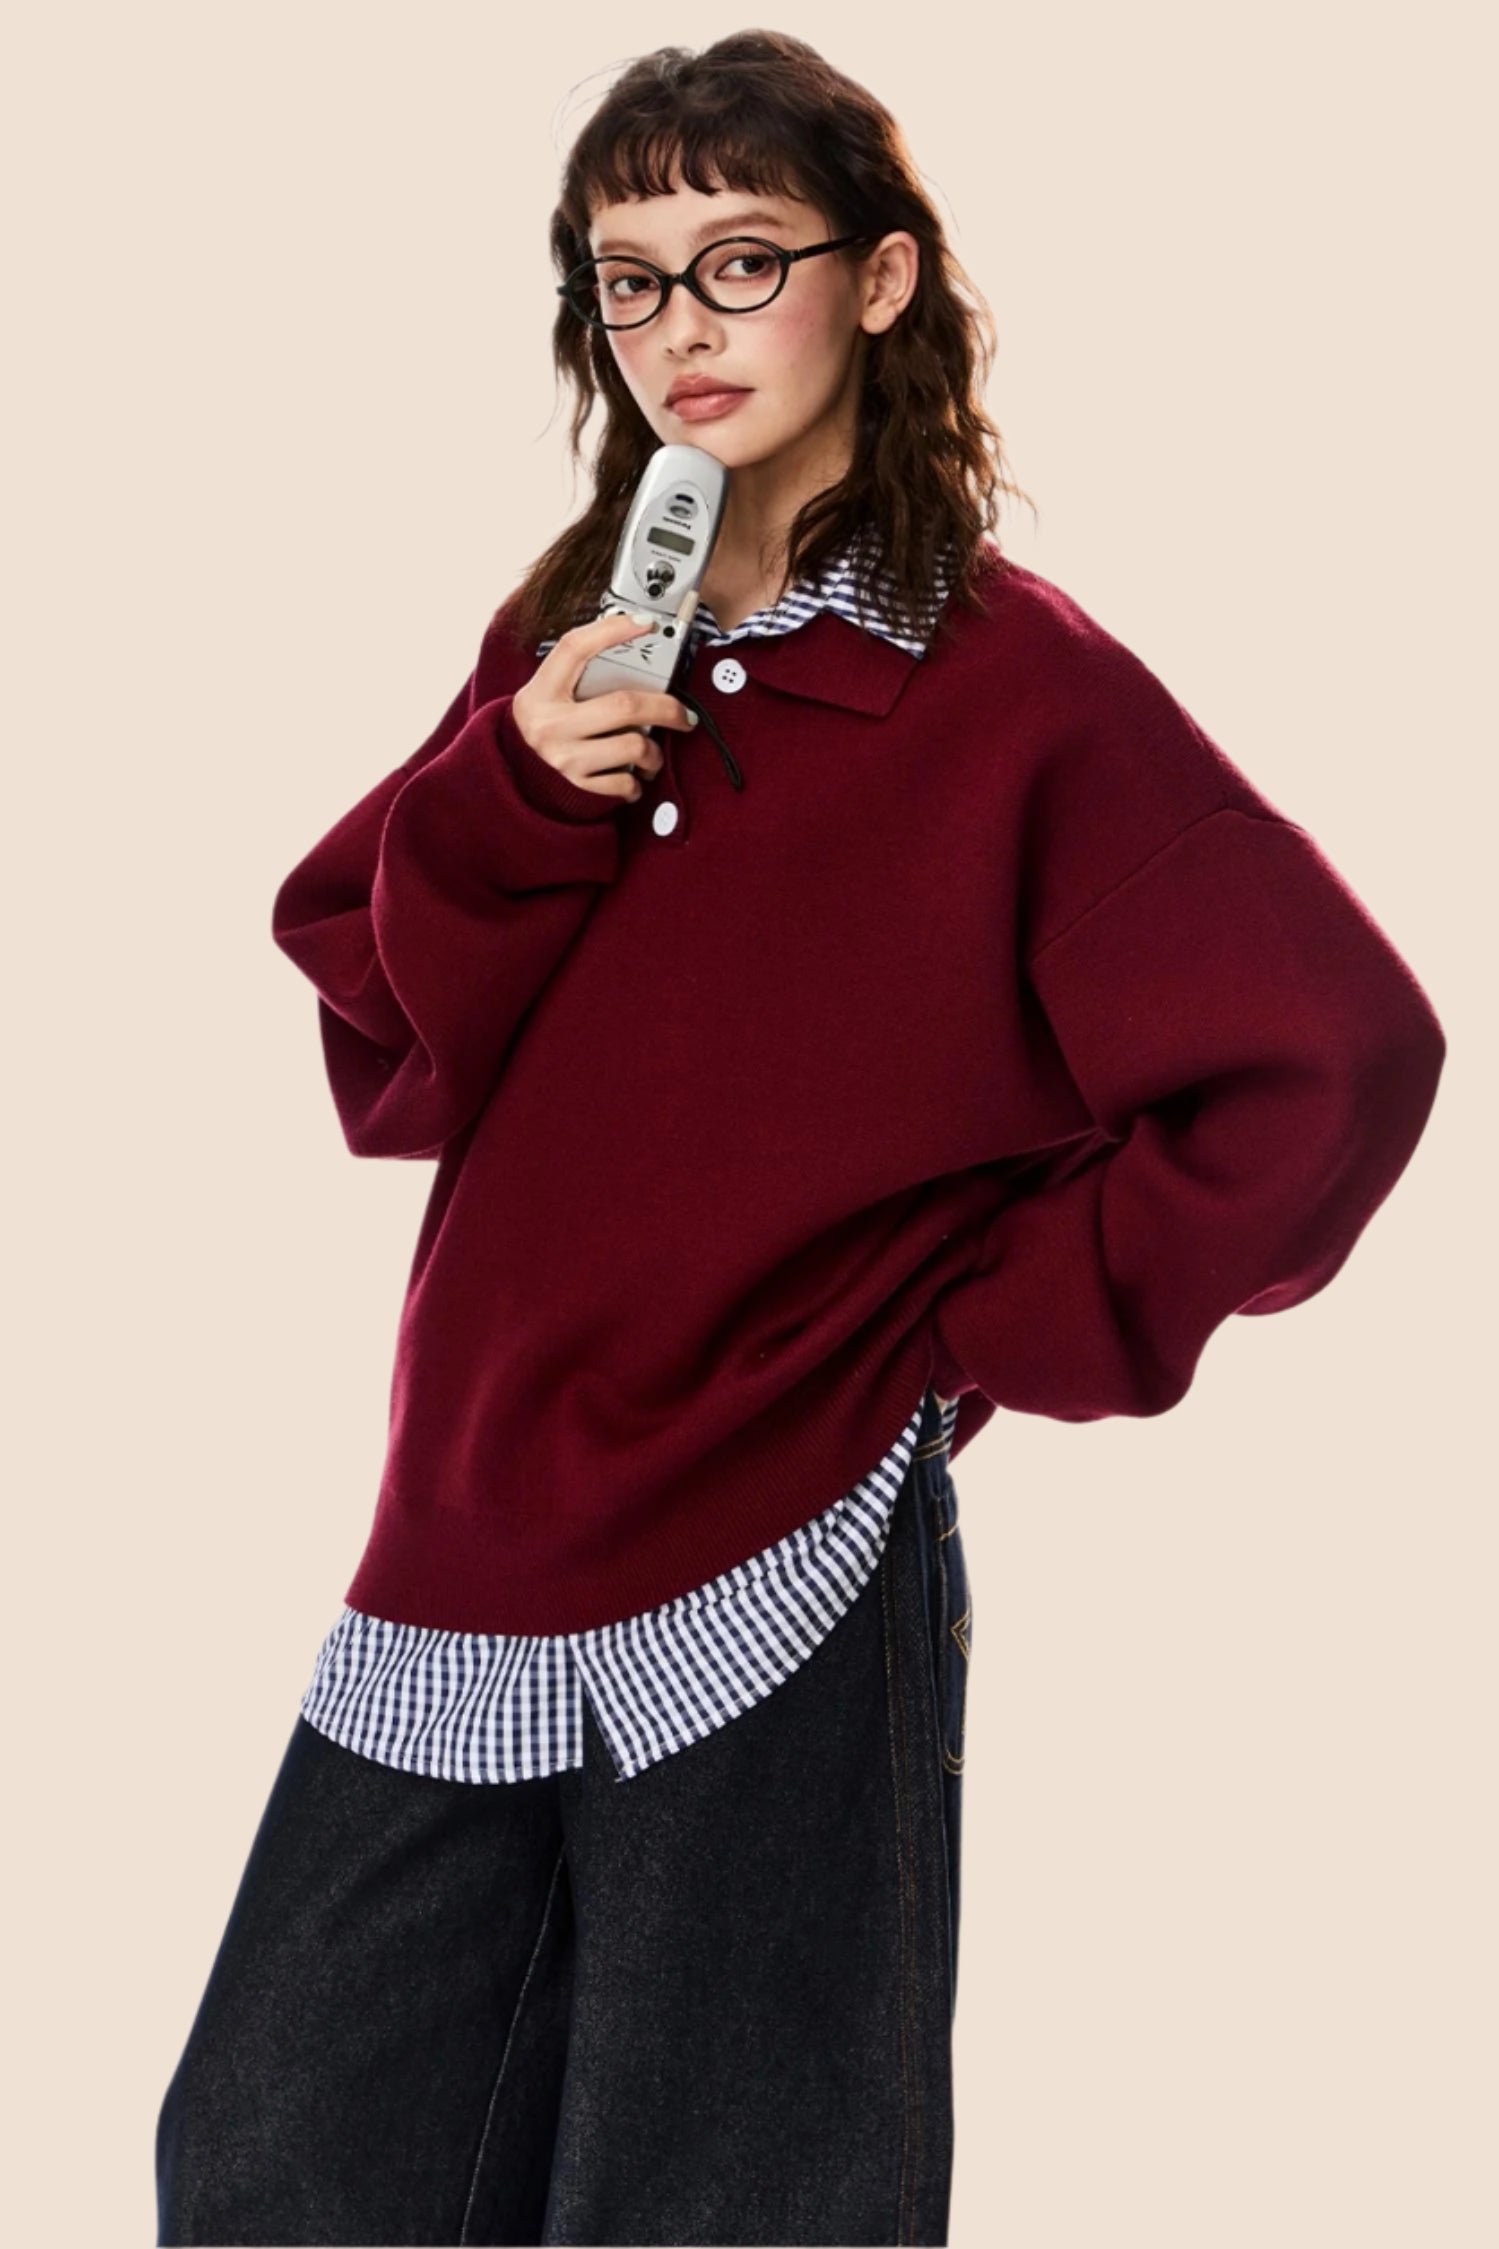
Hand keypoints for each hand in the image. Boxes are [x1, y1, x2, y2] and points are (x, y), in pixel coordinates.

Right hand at [511, 611, 698, 802]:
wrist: (515, 766)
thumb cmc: (547, 718)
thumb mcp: (552, 690)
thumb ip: (583, 672)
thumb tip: (636, 646)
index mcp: (542, 690)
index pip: (575, 648)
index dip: (613, 630)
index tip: (647, 623)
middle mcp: (550, 723)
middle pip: (625, 706)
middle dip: (666, 708)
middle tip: (683, 713)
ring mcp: (564, 757)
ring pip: (633, 746)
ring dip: (654, 751)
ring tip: (651, 752)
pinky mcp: (577, 784)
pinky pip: (624, 783)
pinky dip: (637, 781)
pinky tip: (634, 774)